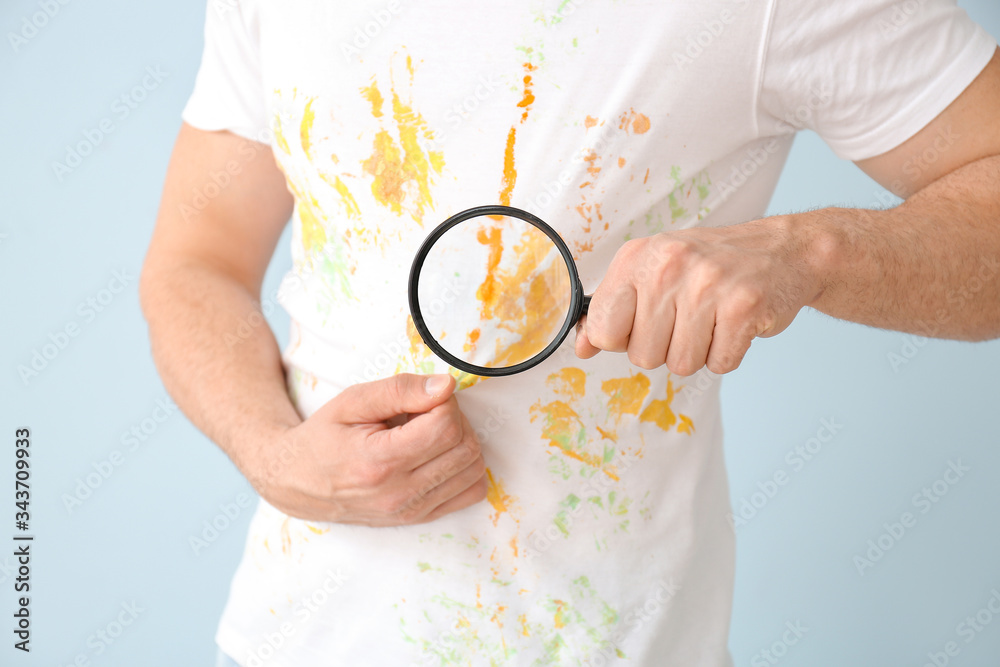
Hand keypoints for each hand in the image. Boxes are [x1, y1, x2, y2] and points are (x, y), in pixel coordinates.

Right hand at [245, 374, 487, 525]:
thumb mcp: (352, 401)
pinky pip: (470, 492)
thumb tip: (447, 386)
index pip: (445, 426)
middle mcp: (400, 493)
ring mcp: (411, 511)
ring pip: (473, 470)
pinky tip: (439, 454)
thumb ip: (400, 390)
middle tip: (426, 411)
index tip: (422, 397)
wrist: (296, 482)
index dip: (443, 401)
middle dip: (455, 419)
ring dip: (461, 442)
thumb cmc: (323, 436)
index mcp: (380, 462)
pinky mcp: (419, 518)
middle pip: (465, 447)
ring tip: (430, 432)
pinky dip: (464, 468)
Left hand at [575, 216, 829, 374]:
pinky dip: (728, 354)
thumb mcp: (653, 273)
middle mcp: (668, 265)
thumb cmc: (709, 267)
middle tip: (689, 318)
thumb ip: (613, 310)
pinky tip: (735, 324)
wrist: (782, 251)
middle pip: (642, 356)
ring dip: (699, 353)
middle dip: (665, 349)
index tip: (644, 324)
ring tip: (713, 320)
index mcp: (637, 257)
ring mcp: (707, 285)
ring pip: (681, 364)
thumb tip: (582, 348)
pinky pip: (719, 364)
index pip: (603, 328)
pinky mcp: (743, 307)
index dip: (623, 340)